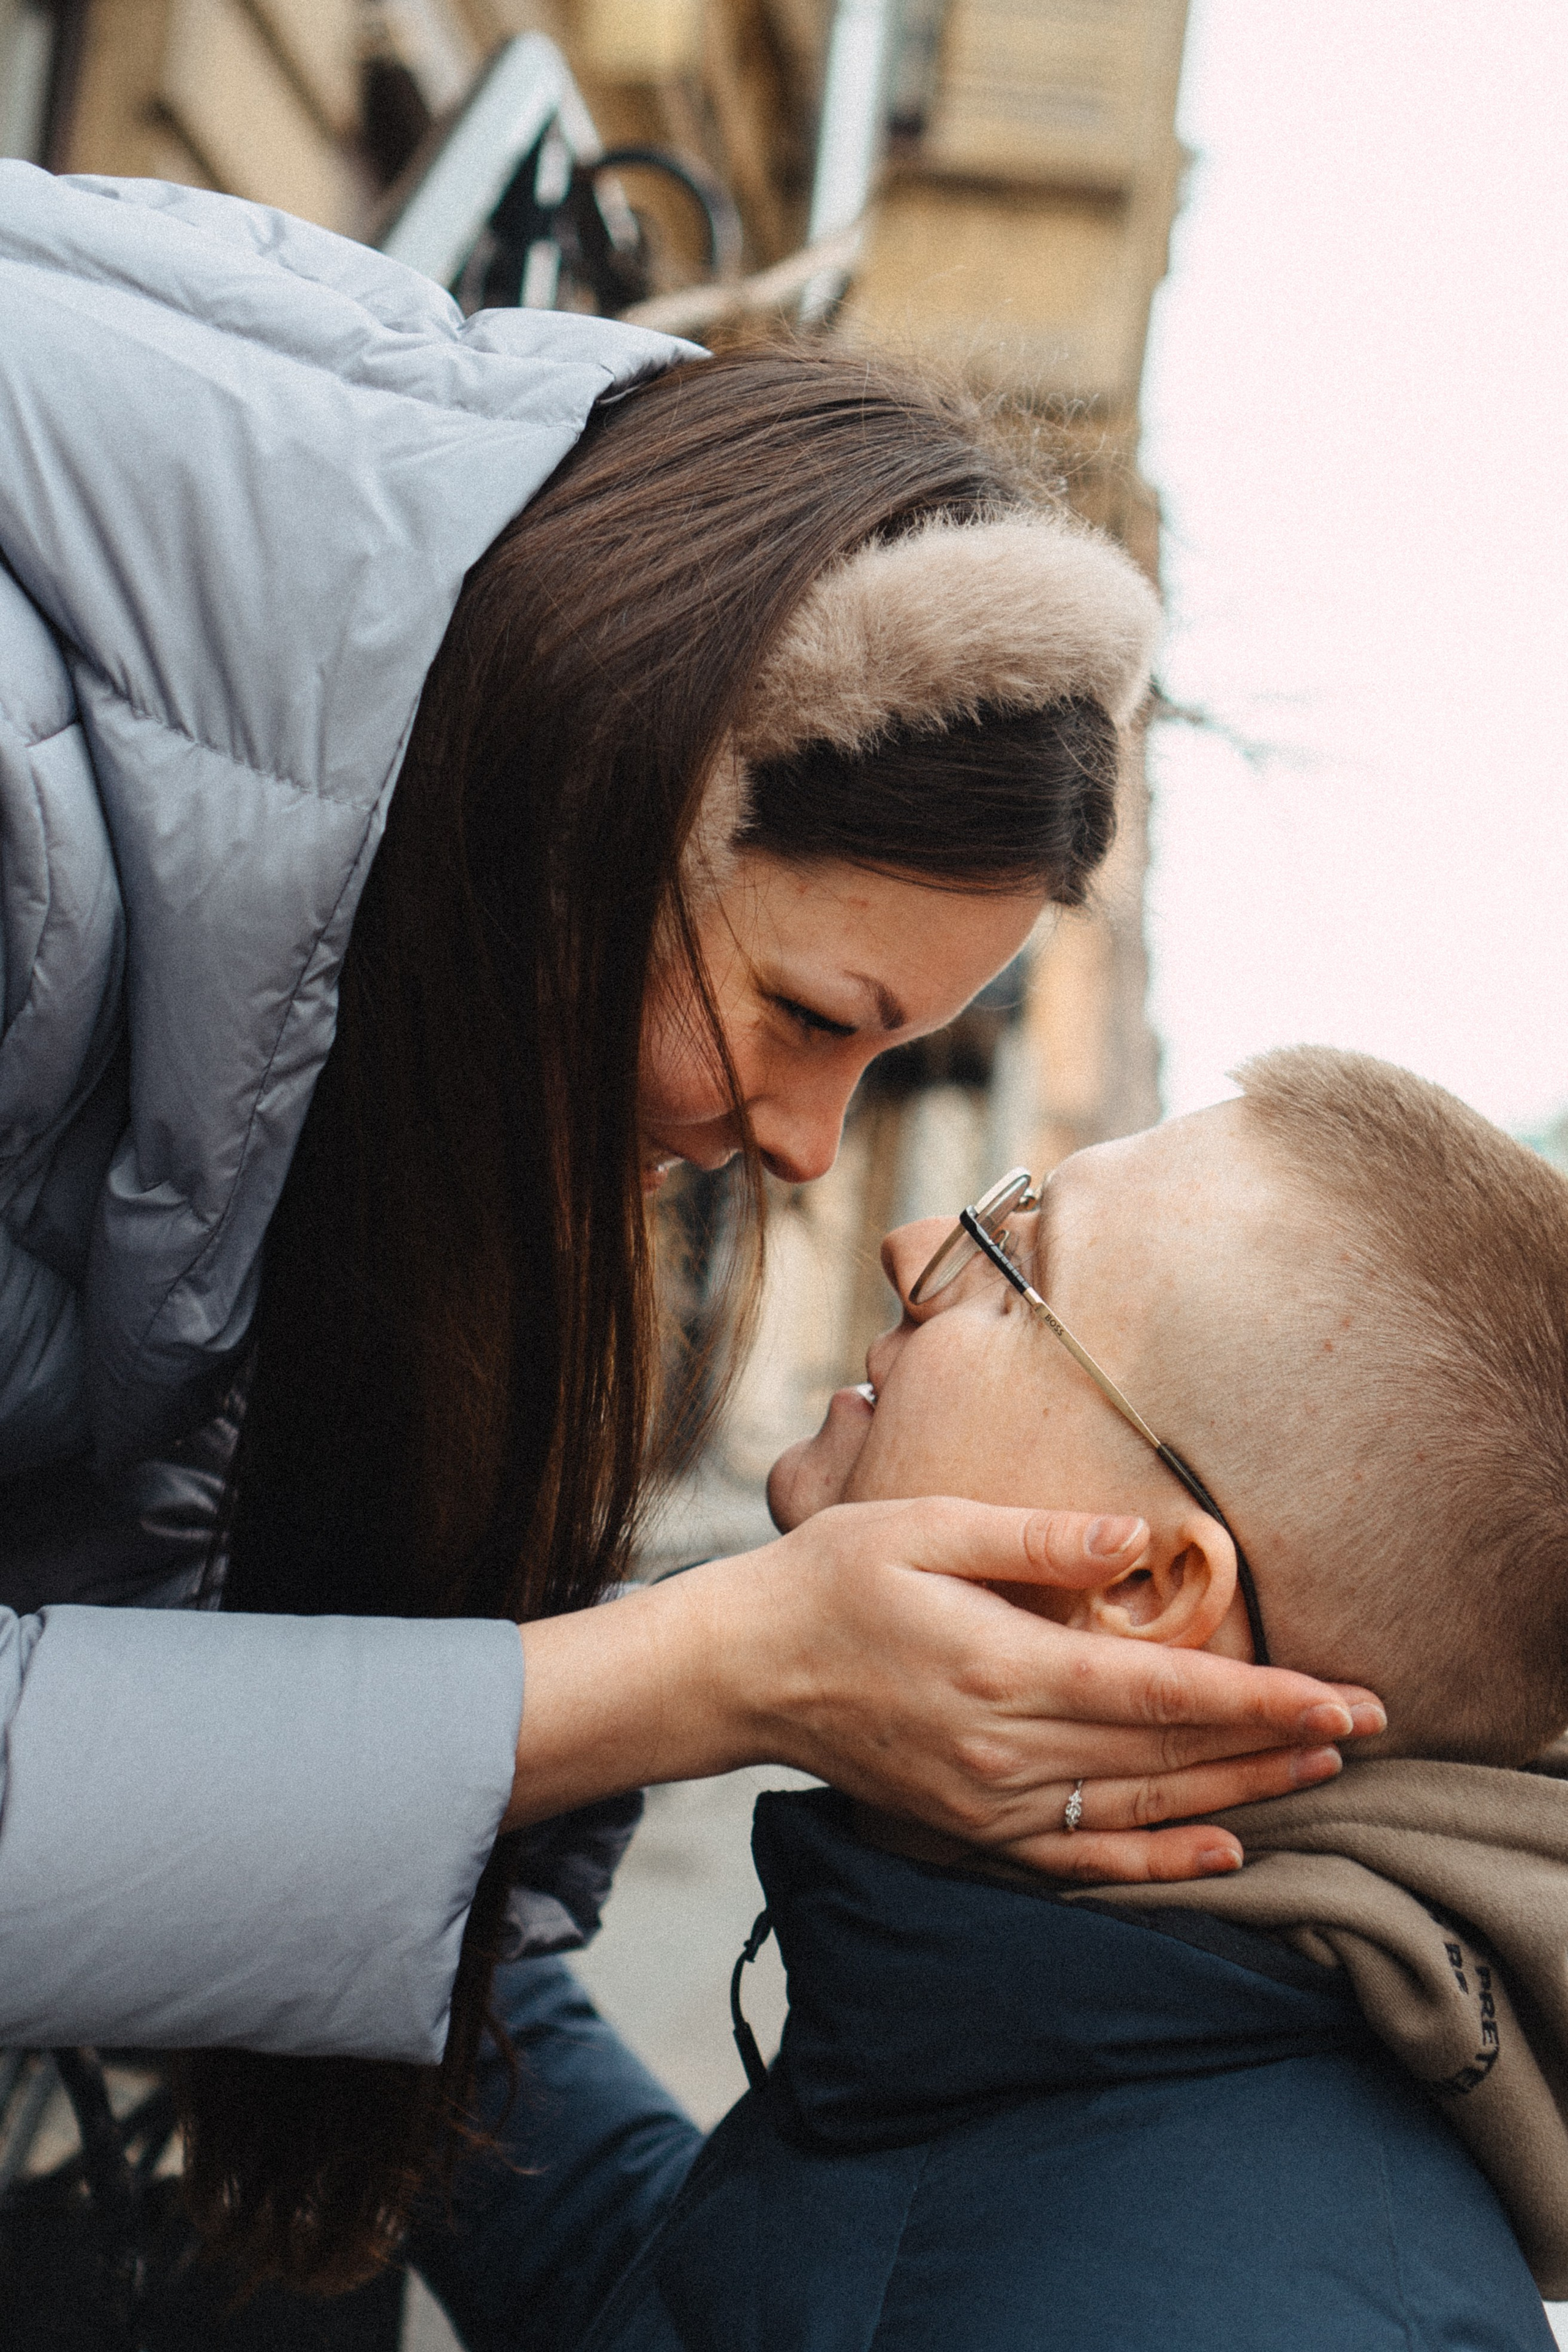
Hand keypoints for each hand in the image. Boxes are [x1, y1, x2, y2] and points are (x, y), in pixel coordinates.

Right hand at [508, 1497, 1383, 1883]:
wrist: (743, 1669)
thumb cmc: (831, 1578)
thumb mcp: (922, 1525)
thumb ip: (1034, 1539)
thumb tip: (1138, 1539)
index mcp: (1000, 1667)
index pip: (1162, 1692)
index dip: (1260, 1696)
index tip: (1340, 1696)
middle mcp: (1004, 1749)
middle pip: (1167, 1755)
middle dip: (1274, 1742)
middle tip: (1365, 1728)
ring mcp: (989, 1804)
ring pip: (1139, 1809)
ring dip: (1238, 1794)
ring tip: (1319, 1775)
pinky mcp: (973, 1831)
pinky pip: (1083, 1860)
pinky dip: (1158, 1863)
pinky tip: (1220, 1855)